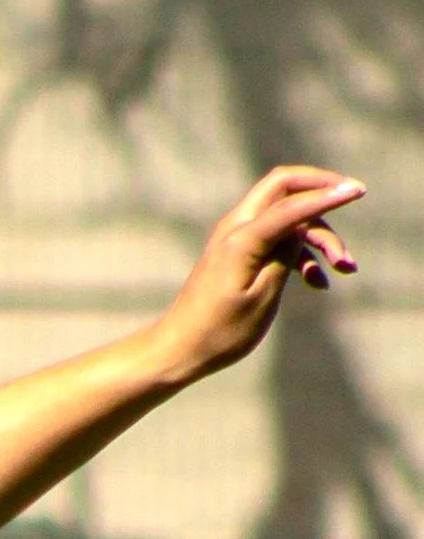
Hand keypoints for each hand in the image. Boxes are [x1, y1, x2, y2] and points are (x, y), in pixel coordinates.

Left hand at [156, 166, 363, 381]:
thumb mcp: (262, 297)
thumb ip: (285, 256)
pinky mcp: (239, 252)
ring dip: (318, 236)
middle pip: (285, 187)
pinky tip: (318, 282)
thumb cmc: (219, 332)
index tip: (360, 190)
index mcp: (241, 239)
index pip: (291, 203)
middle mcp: (236, 229)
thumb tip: (303, 223)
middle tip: (352, 199)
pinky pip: (277, 239)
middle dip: (320, 191)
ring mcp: (236, 239)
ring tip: (345, 268)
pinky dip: (300, 253)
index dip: (328, 195)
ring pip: (286, 216)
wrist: (178, 350)